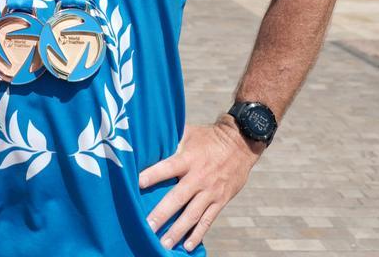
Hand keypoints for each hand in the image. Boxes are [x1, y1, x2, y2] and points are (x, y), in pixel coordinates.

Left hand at [138, 119, 261, 251]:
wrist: (240, 143)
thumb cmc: (209, 137)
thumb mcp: (190, 132)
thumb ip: (171, 138)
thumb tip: (149, 139)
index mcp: (188, 159)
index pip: (168, 168)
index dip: (153, 175)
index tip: (137, 184)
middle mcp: (199, 177)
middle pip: (178, 198)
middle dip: (162, 214)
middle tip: (147, 227)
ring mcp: (210, 191)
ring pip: (192, 214)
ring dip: (177, 231)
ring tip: (163, 244)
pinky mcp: (221, 200)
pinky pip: (208, 220)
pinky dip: (198, 234)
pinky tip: (187, 246)